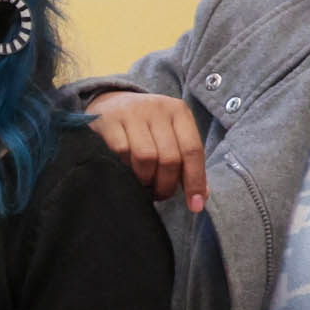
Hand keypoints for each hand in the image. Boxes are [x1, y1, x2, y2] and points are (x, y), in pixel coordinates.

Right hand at [87, 89, 205, 211]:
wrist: (109, 104)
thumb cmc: (146, 127)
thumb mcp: (170, 136)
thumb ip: (186, 162)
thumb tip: (201, 196)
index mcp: (179, 111)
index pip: (193, 150)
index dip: (195, 181)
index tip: (195, 206)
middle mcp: (158, 108)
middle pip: (170, 157)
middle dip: (166, 184)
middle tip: (160, 194)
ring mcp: (132, 112)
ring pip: (146, 157)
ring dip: (145, 179)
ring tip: (143, 185)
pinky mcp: (108, 120)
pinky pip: (121, 153)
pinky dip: (124, 169)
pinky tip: (124, 172)